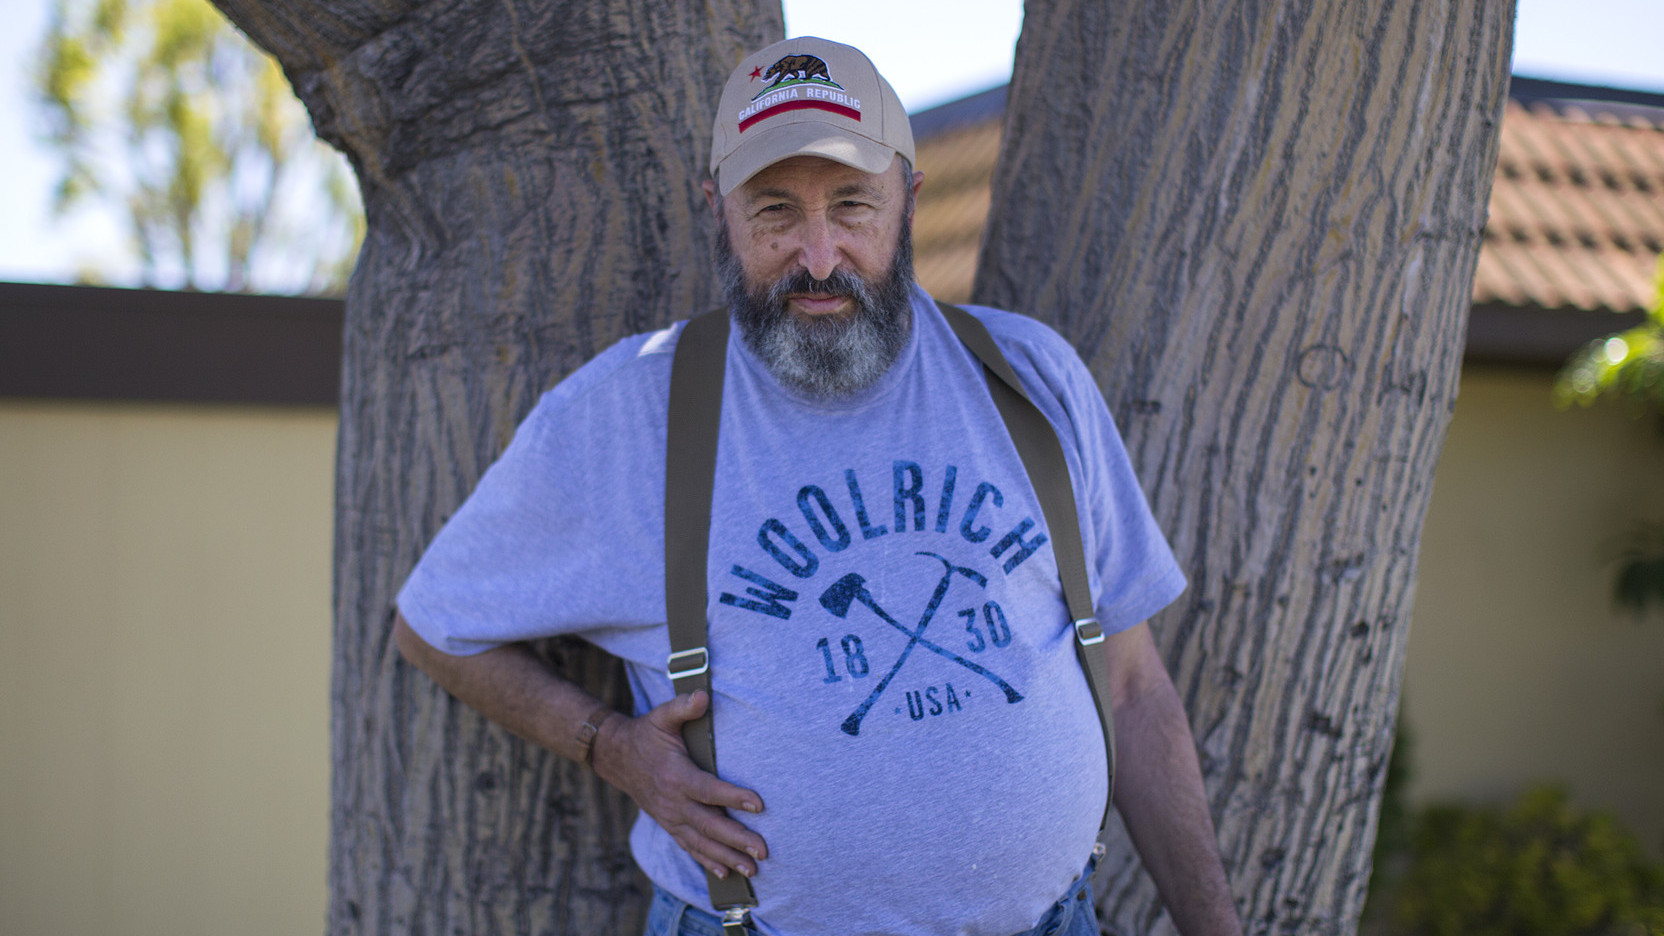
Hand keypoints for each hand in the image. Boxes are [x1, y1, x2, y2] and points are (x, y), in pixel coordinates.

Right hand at [590, 690, 767, 879]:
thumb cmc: (646, 734)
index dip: (733, 797)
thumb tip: (702, 695)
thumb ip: (682, 706)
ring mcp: (670, 818)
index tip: (759, 804)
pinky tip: (726, 873)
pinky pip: (689, 847)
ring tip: (752, 870)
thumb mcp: (661, 715)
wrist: (616, 757)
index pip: (708, 790)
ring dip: (727, 858)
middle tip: (764, 851)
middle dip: (737, 839)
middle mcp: (673, 803)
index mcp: (676, 776)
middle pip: (709, 825)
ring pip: (701, 843)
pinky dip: (707, 862)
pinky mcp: (670, 825)